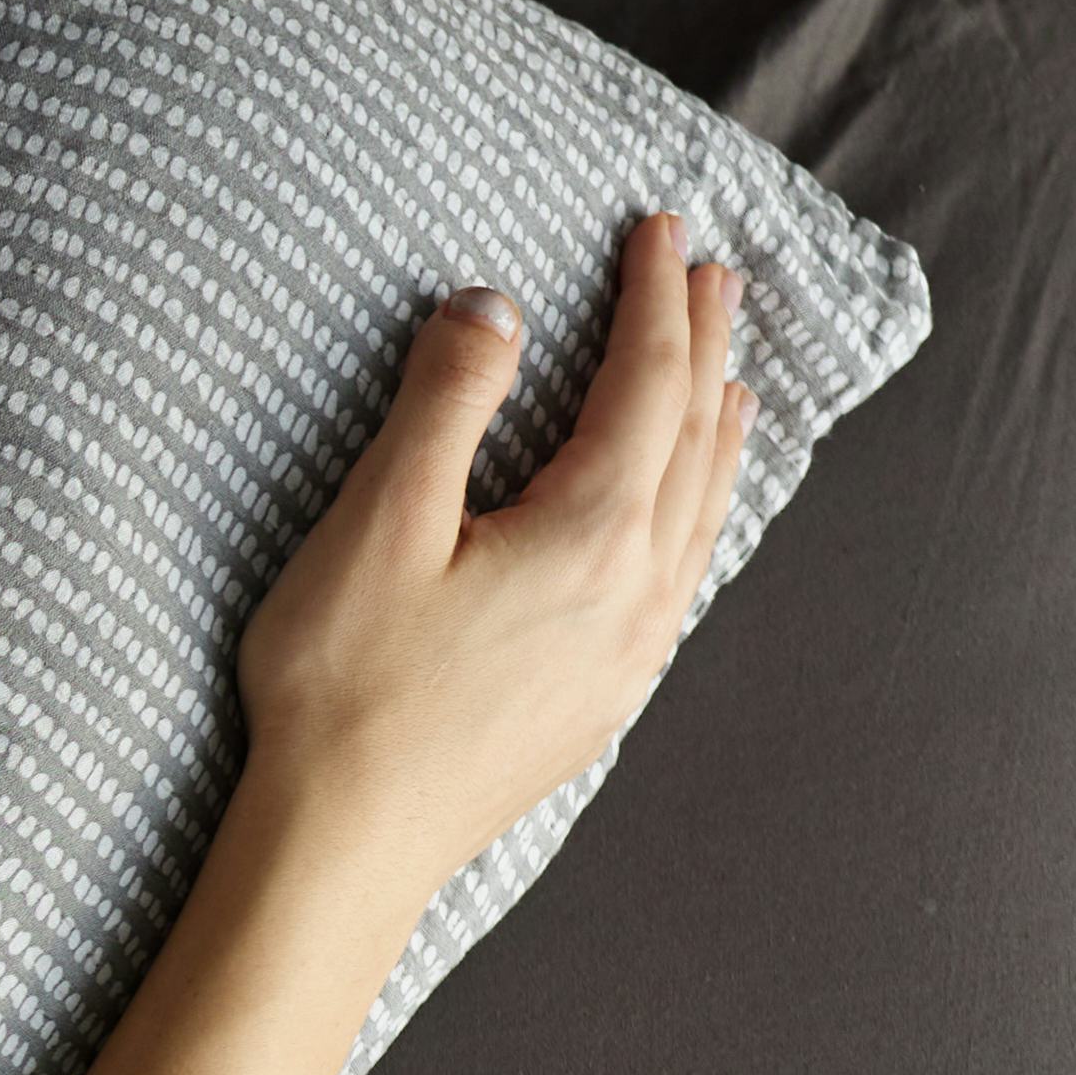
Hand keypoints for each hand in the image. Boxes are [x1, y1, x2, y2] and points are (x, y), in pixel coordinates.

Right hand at [227, 213, 748, 921]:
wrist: (348, 845)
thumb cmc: (347, 684)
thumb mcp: (381, 521)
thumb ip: (447, 402)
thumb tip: (496, 305)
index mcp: (590, 530)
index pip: (647, 383)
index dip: (656, 298)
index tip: (662, 229)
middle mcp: (636, 589)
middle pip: (694, 439)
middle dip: (704, 346)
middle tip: (714, 274)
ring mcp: (629, 653)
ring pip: (703, 512)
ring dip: (715, 428)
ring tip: (728, 375)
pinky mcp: (605, 700)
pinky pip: (684, 575)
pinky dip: (700, 511)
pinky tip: (686, 512)